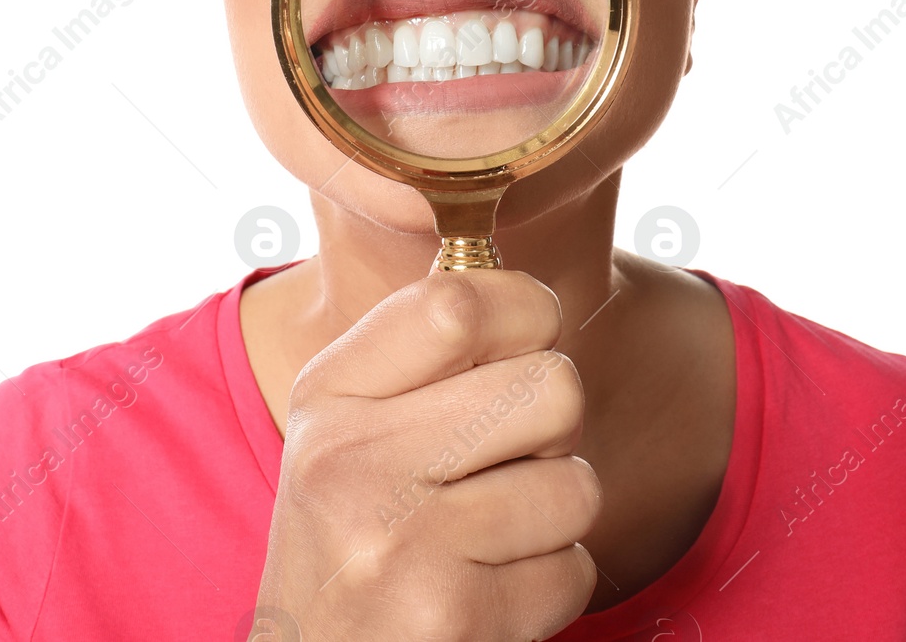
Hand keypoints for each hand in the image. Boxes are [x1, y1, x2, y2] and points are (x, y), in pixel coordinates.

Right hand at [252, 267, 599, 640]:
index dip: (526, 310)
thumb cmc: (354, 535)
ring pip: (577, 485)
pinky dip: (550, 585)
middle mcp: (352, 463)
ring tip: (489, 535)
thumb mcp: (350, 429)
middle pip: (552, 388)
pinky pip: (574, 570)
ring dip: (553, 517)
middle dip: (552, 429)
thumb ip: (425, 356)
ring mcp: (401, 545)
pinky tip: (489, 590)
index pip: (459, 304)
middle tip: (503, 460)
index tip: (524, 338)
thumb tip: (533, 296)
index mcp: (328, 395)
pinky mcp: (453, 619)